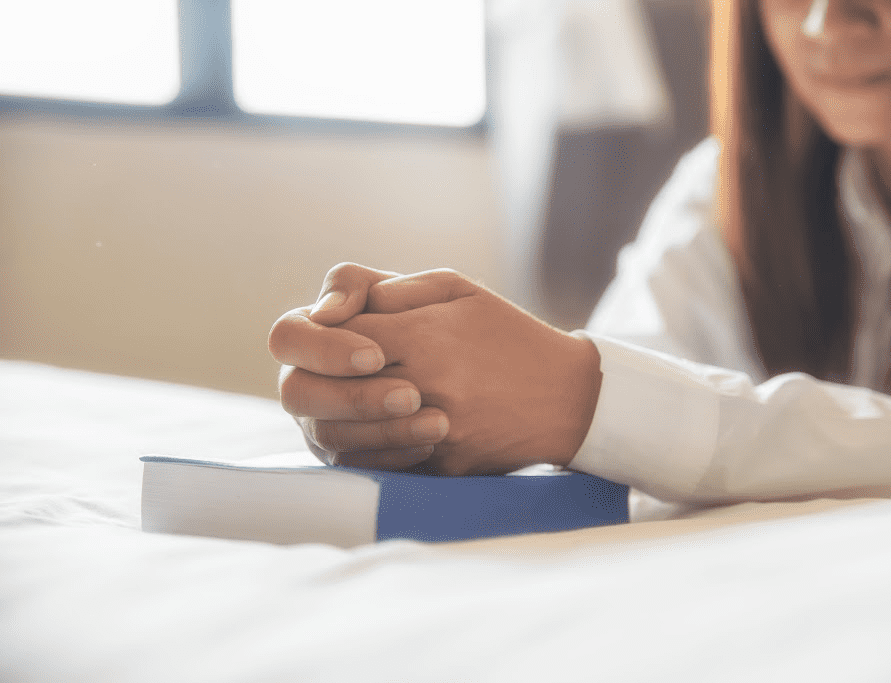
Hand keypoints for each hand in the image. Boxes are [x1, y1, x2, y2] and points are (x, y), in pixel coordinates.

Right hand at [269, 263, 450, 469]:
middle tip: (412, 396)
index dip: (325, 348)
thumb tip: (326, 311)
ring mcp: (318, 422)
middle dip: (355, 397)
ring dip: (382, 430)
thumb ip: (357, 285)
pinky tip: (429, 446)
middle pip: (298, 393)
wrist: (466, 366)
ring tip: (437, 424)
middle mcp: (303, 379)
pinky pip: (353, 466)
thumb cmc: (425, 314)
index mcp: (308, 332)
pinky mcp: (344, 457)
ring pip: (329, 435)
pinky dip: (391, 456)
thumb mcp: (397, 287)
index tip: (377, 355)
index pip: (287, 336)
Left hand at [341, 269, 602, 474]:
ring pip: (342, 435)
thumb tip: (332, 309)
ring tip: (359, 401)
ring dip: (341, 417)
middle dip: (320, 380)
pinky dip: (370, 448)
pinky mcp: (443, 466)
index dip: (324, 337)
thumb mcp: (457, 290)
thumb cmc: (509, 335)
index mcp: (421, 337)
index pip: (332, 336)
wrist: (570, 397)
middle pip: (324, 390)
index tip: (342, 337)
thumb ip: (391, 290)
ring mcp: (432, 433)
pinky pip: (380, 463)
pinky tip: (382, 430)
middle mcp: (422, 387)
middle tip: (337, 375)